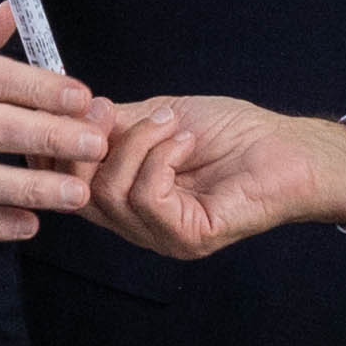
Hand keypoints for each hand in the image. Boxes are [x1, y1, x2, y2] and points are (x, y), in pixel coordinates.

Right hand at [88, 97, 345, 260]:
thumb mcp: (157, 117)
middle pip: (79, 194)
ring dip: (139, 144)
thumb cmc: (232, 133)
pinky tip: (186, 145)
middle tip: (114, 110)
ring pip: (111, 192)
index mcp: (128, 198)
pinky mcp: (186, 237)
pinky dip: (161, 159)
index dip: (60, 150)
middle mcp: (139, 224)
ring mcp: (162, 235)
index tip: (78, 108)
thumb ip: (113, 127)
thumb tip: (72, 120)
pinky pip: (146, 197)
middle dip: (91, 142)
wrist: (285, 146)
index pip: (69, 188)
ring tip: (173, 127)